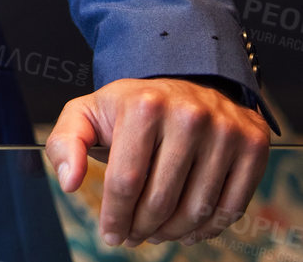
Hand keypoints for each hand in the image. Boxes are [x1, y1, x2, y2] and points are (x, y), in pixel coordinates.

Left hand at [45, 77, 268, 246]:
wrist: (183, 83)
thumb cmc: (130, 107)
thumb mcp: (88, 113)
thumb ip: (66, 143)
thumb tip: (69, 183)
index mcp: (143, 105)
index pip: (125, 180)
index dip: (115, 216)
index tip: (110, 234)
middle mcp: (189, 115)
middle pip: (161, 199)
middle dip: (141, 227)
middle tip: (132, 236)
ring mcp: (226, 130)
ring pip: (197, 208)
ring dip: (173, 232)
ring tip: (156, 233)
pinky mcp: (253, 145)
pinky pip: (232, 206)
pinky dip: (208, 228)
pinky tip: (188, 230)